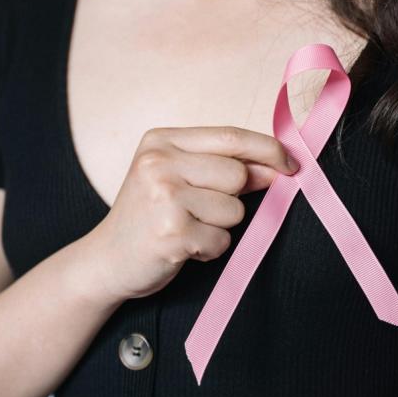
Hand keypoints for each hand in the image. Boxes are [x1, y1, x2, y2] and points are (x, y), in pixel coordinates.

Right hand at [86, 126, 297, 302]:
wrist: (106, 260)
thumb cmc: (147, 217)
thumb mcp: (174, 177)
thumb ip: (221, 166)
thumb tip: (277, 165)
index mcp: (160, 141)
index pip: (230, 136)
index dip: (268, 150)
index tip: (291, 164)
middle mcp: (158, 163)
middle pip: (237, 175)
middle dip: (232, 198)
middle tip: (198, 211)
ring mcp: (163, 198)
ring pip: (234, 210)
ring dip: (219, 227)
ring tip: (185, 228)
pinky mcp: (171, 233)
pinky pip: (222, 241)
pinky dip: (209, 250)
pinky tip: (181, 247)